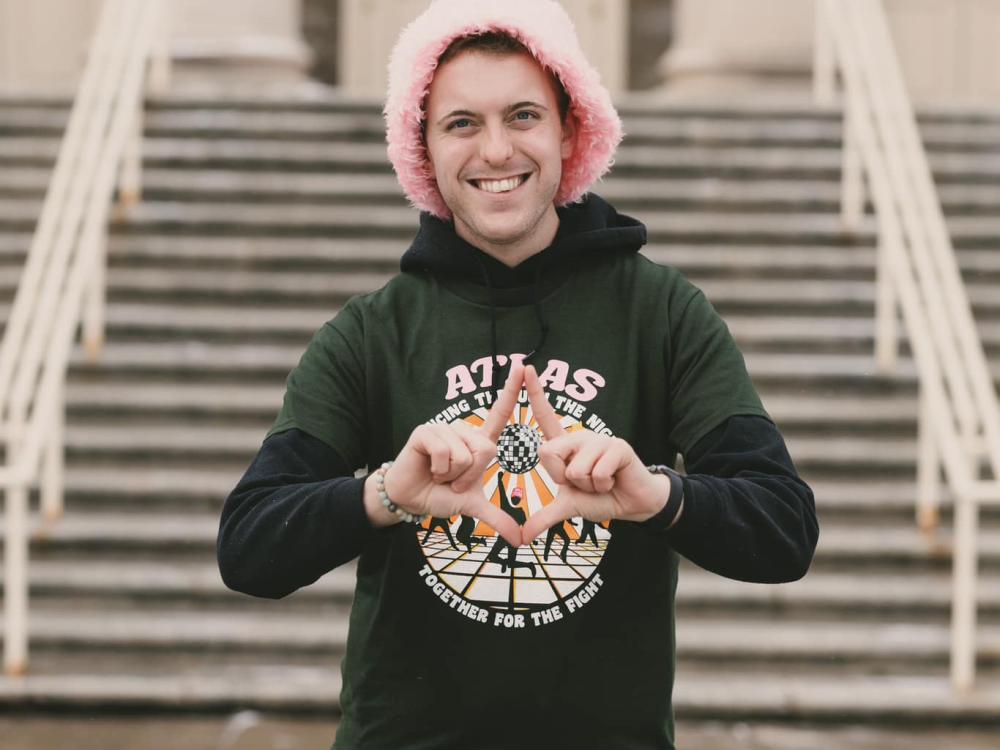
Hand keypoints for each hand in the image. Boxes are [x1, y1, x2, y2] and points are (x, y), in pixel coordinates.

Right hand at [378, 363, 524, 546]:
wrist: (409, 499)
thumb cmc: (440, 495)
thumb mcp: (472, 507)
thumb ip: (497, 518)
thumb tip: (520, 541)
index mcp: (477, 441)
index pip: (500, 412)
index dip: (512, 390)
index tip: (524, 364)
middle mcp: (464, 430)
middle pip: (486, 449)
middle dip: (471, 476)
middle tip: (453, 480)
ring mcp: (444, 429)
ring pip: (466, 454)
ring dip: (454, 475)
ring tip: (441, 475)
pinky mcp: (426, 432)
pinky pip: (446, 453)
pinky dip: (440, 470)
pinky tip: (430, 469)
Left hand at [519, 365, 670, 544]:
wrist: (634, 504)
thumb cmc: (601, 498)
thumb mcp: (568, 507)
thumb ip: (544, 518)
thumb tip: (522, 538)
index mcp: (565, 445)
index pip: (545, 416)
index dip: (535, 391)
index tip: (524, 365)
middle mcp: (578, 437)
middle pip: (549, 454)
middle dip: (564, 479)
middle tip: (584, 482)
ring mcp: (598, 439)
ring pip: (573, 468)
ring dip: (587, 486)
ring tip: (600, 482)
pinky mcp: (616, 446)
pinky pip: (594, 472)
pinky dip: (602, 486)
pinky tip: (613, 480)